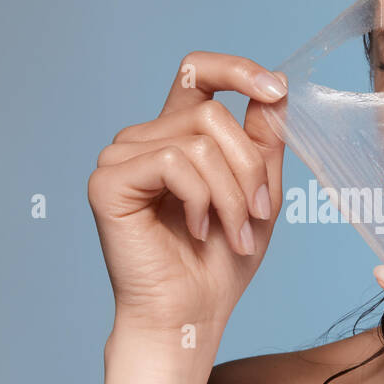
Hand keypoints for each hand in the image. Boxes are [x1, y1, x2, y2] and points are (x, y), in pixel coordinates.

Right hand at [88, 53, 286, 335]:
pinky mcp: (108, 181)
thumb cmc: (220, 262)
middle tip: (257, 217)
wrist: (190, 314)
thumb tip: (275, 85)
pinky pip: (174, 163)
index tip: (275, 90)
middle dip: (249, 168)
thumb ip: (264, 139)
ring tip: (234, 234)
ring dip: (232, 194)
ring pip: (199, 141)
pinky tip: (196, 230)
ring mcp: (121, 157)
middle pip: (212, 113)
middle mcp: (145, 139)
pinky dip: (201, 200)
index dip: (237, 69)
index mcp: (177, 135)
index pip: (198, 72)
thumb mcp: (258, 192)